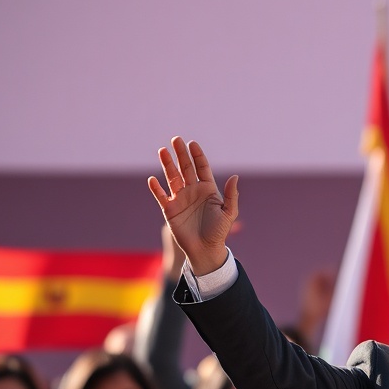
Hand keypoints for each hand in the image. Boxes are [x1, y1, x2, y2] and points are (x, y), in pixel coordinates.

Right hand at [148, 137, 238, 275]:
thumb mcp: (229, 213)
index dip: (197, 155)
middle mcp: (193, 191)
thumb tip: (235, 176)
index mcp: (208, 190)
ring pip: (172, 178)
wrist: (205, 249)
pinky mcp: (169, 210)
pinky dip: (156, 188)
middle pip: (186, 168)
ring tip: (162, 151)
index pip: (201, 168)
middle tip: (176, 139)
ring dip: (167, 165)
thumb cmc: (219, 232)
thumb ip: (232, 195)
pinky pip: (161, 196)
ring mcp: (180, 199)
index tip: (192, 144)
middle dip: (180, 154)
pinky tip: (152, 178)